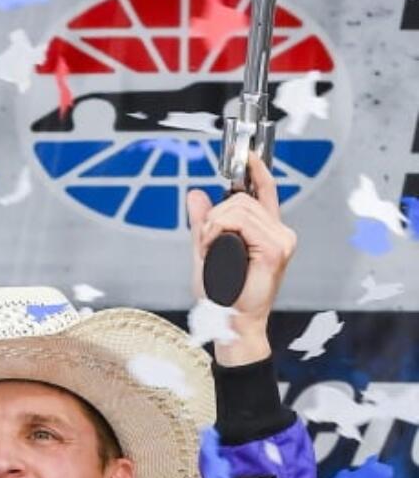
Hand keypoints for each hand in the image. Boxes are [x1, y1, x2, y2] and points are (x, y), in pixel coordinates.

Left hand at [185, 150, 296, 364]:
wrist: (232, 323)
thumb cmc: (224, 296)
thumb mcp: (206, 252)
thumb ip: (203, 223)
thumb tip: (196, 194)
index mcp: (267, 231)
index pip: (266, 192)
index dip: (257, 170)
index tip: (247, 155)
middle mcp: (279, 232)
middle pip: (244, 198)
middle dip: (217, 214)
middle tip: (206, 239)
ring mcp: (281, 240)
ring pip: (241, 208)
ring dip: (215, 223)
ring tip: (210, 247)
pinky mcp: (277, 248)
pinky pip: (242, 221)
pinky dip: (220, 229)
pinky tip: (215, 245)